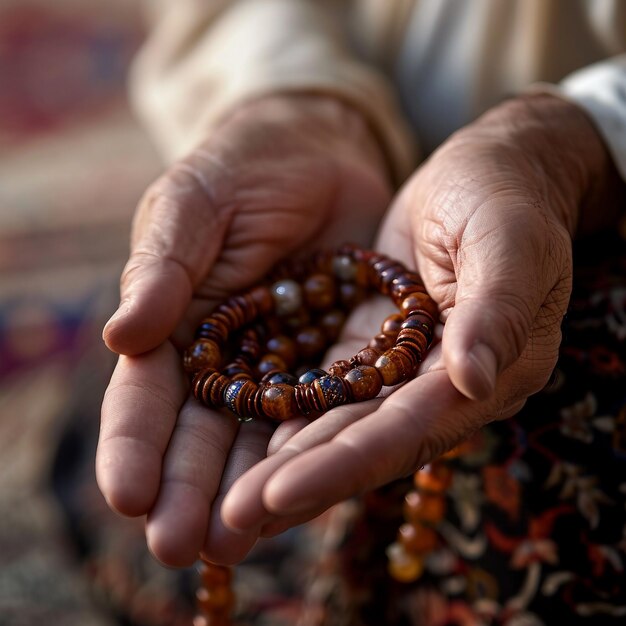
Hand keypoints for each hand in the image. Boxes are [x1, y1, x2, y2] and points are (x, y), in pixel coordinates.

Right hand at [96, 94, 391, 565]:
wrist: (317, 152)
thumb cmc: (243, 169)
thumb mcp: (195, 203)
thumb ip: (162, 265)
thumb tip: (120, 336)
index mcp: (175, 320)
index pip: (147, 392)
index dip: (134, 443)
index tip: (126, 496)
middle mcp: (224, 355)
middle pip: (202, 430)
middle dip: (187, 488)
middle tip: (181, 548)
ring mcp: (281, 362)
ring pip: (261, 435)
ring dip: (247, 488)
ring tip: (235, 545)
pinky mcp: (334, 356)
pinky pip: (325, 408)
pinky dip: (314, 449)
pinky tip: (308, 489)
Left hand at [220, 94, 624, 546]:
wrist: (491, 171)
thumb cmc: (509, 195)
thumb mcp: (511, 239)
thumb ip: (497, 309)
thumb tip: (472, 380)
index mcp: (489, 371)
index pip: (408, 429)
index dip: (343, 463)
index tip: (273, 496)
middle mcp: (444, 386)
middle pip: (364, 443)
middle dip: (297, 482)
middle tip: (225, 524)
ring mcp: (404, 369)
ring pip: (339, 425)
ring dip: (283, 466)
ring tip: (224, 508)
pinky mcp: (371, 342)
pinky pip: (326, 388)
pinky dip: (288, 417)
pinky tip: (244, 444)